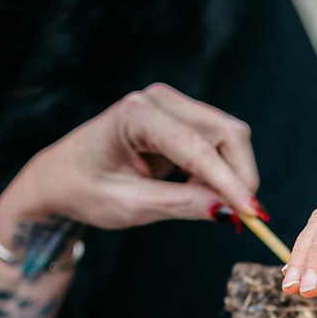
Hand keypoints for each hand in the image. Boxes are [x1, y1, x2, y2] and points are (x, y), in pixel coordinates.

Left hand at [0, 83, 259, 234]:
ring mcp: (171, 105)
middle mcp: (158, 99)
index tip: (255, 215)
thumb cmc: (84, 190)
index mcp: (136, 114)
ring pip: (228, 137)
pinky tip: (199, 192)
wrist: (61, 177)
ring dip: (230, 175)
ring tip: (207, 207)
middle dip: (240, 176)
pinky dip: (220, 172)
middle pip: (226, 133)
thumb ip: (180, 205)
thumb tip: (230, 212)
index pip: (199, 148)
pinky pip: (218, 143)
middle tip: (243, 218)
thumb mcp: (129, 206)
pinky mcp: (180, 118)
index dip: (231, 182)